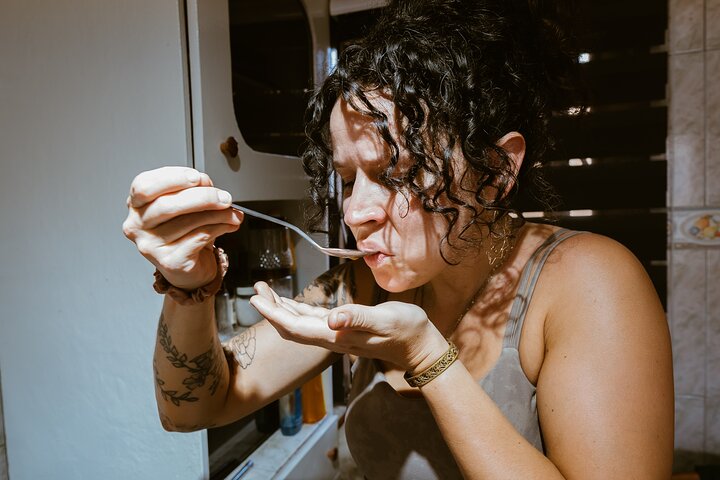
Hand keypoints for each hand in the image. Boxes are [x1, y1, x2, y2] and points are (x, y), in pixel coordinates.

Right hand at [122, 166, 243, 289]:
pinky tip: (228, 225)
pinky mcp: (170, 262)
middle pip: (166, 204)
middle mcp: (137, 226)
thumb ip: (191, 190)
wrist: (189, 270)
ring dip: (217, 214)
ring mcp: (151, 246)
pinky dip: (219, 228)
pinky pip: (198, 238)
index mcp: (137, 206)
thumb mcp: (186, 206)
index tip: (198, 177)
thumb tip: (204, 182)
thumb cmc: (185, 234)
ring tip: (232, 213)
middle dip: (202, 196)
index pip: (144, 186)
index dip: (172, 178)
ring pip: (187, 221)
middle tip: (224, 197)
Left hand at [250, 282, 448, 372]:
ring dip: (281, 308)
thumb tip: (332, 319)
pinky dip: (298, 310)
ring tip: (265, 291)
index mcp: (337, 336)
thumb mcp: (384, 320)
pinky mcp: (344, 328)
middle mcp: (332, 337)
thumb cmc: (406, 330)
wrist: (420, 346)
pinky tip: (291, 303)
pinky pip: (312, 320)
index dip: (273, 314)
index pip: (296, 327)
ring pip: (300, 323)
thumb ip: (358, 318)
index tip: (255, 300)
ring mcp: (337, 334)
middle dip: (271, 309)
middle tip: (255, 289)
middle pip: (292, 326)